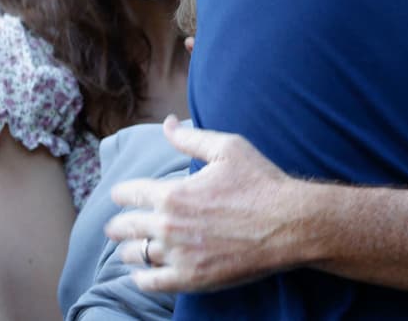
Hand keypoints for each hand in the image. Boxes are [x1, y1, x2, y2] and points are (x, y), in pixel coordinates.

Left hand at [106, 115, 307, 292]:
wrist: (289, 224)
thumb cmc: (261, 183)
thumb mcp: (228, 148)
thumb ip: (191, 137)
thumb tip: (167, 123)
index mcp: (173, 193)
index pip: (127, 194)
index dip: (122, 193)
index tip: (122, 195)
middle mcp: (168, 226)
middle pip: (123, 227)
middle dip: (118, 224)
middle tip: (119, 224)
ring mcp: (178, 255)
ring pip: (133, 256)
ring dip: (129, 249)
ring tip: (133, 247)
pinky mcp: (190, 279)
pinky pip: (150, 283)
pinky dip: (141, 277)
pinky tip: (145, 272)